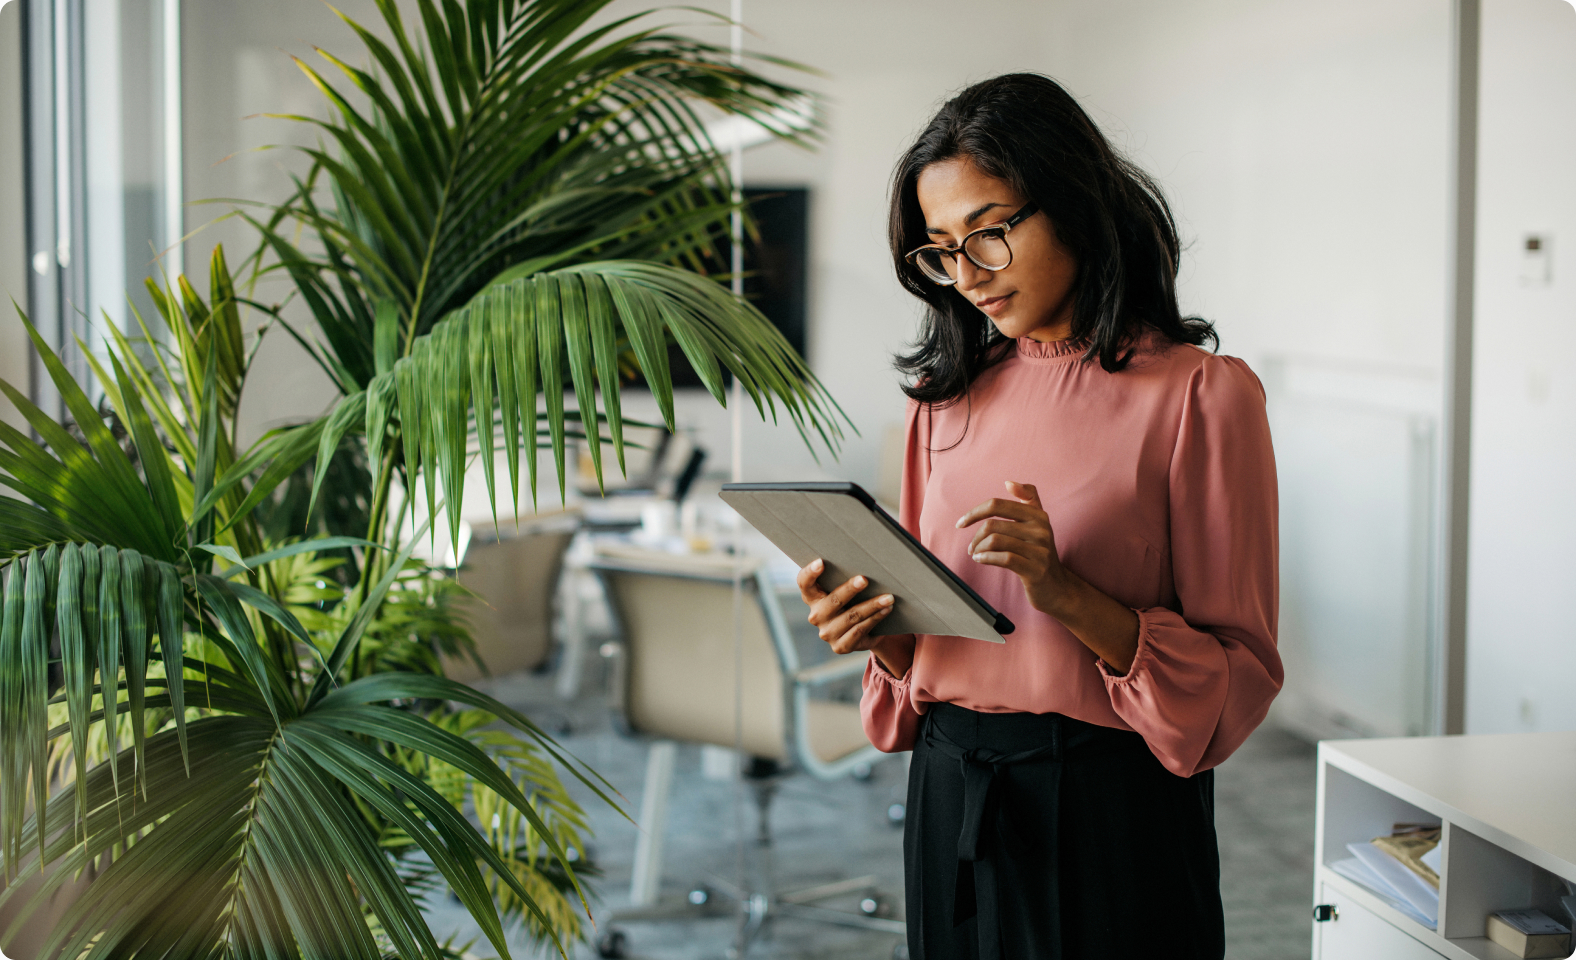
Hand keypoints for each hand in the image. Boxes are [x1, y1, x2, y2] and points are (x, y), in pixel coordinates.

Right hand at [796, 559, 895, 654]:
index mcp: (813, 598)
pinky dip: (875, 618)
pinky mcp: (840, 646)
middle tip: (865, 580)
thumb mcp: (845, 592)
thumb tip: (866, 563)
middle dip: (850, 589)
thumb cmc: (853, 603)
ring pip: (852, 616)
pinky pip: (860, 630)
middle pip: (833, 600)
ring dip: (872, 605)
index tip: (821, 562)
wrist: (863, 633)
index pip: (805, 583)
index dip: (810, 573)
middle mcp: (816, 616)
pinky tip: (886, 610)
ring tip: (888, 597)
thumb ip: (844, 580)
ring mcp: (827, 633)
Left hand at [956, 480, 1069, 616]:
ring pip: (995, 541)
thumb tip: (1009, 482)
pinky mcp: (1036, 570)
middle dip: (975, 537)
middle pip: (992, 525)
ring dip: (978, 549)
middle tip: (971, 548)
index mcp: (1038, 515)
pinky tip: (981, 561)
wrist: (1057, 587)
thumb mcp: (1038, 524)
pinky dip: (986, 559)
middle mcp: (1042, 530)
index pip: (997, 504)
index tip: (961, 523)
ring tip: (976, 555)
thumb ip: (1028, 499)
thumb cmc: (1039, 553)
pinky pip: (1004, 558)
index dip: (974, 512)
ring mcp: (1040, 550)